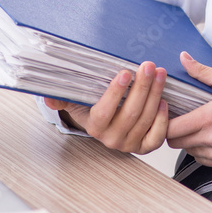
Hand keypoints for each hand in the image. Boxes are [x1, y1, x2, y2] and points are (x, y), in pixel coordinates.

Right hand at [44, 61, 168, 154]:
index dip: (115, 93)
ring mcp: (129, 144)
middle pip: (130, 113)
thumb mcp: (74, 101)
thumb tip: (47, 97)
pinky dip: (162, 120)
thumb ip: (61, 97)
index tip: (125, 72)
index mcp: (94, 126)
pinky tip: (164, 101)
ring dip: (155, 95)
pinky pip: (156, 137)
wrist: (104, 125)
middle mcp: (111, 139)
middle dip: (142, 87)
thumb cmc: (91, 106)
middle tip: (149, 66)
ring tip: (160, 74)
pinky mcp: (144, 146)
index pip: (104, 111)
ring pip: (145, 120)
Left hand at [166, 52, 211, 173]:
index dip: (163, 119)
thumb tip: (184, 59)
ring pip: (187, 151)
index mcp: (210, 117)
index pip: (170, 127)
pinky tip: (209, 136)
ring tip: (197, 126)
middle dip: (172, 130)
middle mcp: (211, 139)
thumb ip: (202, 71)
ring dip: (187, 140)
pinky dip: (200, 149)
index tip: (168, 111)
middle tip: (180, 118)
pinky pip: (201, 159)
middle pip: (173, 142)